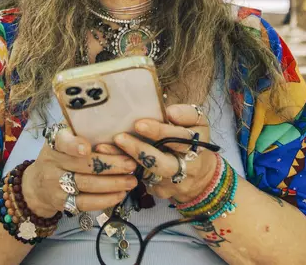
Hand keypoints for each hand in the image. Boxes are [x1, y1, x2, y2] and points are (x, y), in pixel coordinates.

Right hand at [22, 126, 139, 218]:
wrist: (37, 185)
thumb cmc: (60, 155)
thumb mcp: (64, 139)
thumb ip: (82, 131)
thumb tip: (116, 122)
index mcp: (55, 142)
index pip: (63, 142)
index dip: (74, 145)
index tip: (87, 148)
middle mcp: (52, 162)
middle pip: (84, 165)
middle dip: (111, 165)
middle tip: (132, 164)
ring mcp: (55, 184)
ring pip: (87, 184)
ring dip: (113, 183)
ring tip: (132, 181)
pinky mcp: (62, 202)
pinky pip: (85, 203)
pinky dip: (105, 199)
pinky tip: (120, 194)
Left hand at [100, 104, 217, 202]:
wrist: (201, 176)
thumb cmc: (193, 141)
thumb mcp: (198, 124)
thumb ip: (186, 114)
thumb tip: (169, 112)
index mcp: (197, 145)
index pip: (181, 139)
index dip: (160, 132)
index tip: (139, 124)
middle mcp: (187, 168)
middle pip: (163, 164)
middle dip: (140, 151)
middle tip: (120, 138)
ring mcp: (173, 184)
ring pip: (147, 174)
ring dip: (125, 161)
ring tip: (105, 147)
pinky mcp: (160, 192)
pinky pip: (141, 182)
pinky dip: (124, 170)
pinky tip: (109, 160)